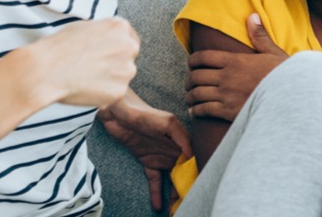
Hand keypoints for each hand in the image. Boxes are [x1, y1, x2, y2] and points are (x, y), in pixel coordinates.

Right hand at [23, 18, 140, 106]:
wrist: (45, 71)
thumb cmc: (58, 47)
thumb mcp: (83, 27)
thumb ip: (103, 32)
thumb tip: (108, 38)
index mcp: (120, 27)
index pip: (128, 37)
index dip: (116, 47)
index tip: (107, 53)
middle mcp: (129, 46)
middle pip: (127, 57)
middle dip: (114, 62)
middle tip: (91, 67)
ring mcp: (126, 70)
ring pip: (122, 75)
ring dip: (109, 78)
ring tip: (85, 78)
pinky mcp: (120, 90)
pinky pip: (114, 92)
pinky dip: (103, 93)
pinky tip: (85, 88)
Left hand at [100, 92, 191, 211]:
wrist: (119, 113)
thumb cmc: (145, 114)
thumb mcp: (168, 123)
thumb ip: (182, 138)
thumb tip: (191, 156)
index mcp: (183, 141)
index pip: (195, 161)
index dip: (198, 174)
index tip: (202, 188)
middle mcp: (175, 150)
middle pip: (185, 173)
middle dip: (188, 187)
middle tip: (190, 202)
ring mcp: (161, 157)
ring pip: (172, 179)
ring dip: (174, 194)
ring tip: (175, 208)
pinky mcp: (148, 162)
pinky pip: (155, 180)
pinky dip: (156, 193)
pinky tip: (158, 206)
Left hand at [186, 14, 287, 120]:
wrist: (291, 97)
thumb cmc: (285, 75)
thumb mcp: (274, 53)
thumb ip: (259, 36)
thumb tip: (252, 16)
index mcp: (235, 61)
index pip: (203, 57)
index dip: (192, 60)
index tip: (191, 64)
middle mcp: (226, 77)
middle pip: (196, 76)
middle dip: (189, 79)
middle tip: (190, 82)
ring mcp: (226, 94)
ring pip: (197, 94)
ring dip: (189, 96)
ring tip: (189, 97)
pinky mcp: (228, 111)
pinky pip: (204, 110)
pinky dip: (195, 110)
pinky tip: (194, 111)